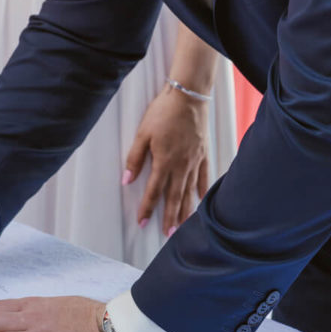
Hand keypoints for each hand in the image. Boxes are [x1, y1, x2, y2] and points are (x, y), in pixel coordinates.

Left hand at [125, 85, 209, 235]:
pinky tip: (201, 201)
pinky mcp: (203, 153)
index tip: (142, 222)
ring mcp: (195, 161)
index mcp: (164, 162)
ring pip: (190, 192)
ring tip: (183, 226)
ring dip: (185, 210)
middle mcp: (181, 166)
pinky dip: (203, 190)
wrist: (188, 96)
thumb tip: (126, 180)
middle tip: (168, 235)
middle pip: (174, 197)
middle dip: (169, 217)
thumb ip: (135, 158)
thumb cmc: (163, 112)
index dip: (147, 208)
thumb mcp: (142, 134)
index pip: (154, 191)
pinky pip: (204, 177)